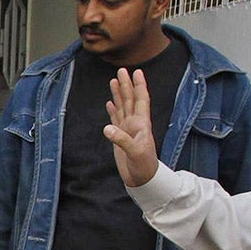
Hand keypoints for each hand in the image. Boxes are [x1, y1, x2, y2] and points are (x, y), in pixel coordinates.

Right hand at [103, 67, 160, 189]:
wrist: (142, 179)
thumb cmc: (143, 165)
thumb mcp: (134, 152)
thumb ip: (121, 139)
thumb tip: (107, 127)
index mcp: (142, 123)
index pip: (141, 99)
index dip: (139, 86)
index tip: (137, 72)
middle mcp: (135, 123)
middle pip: (130, 99)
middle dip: (126, 85)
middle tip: (121, 70)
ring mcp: (127, 129)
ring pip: (123, 107)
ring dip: (119, 94)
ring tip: (114, 81)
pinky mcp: (120, 137)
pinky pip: (116, 119)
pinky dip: (113, 110)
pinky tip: (110, 103)